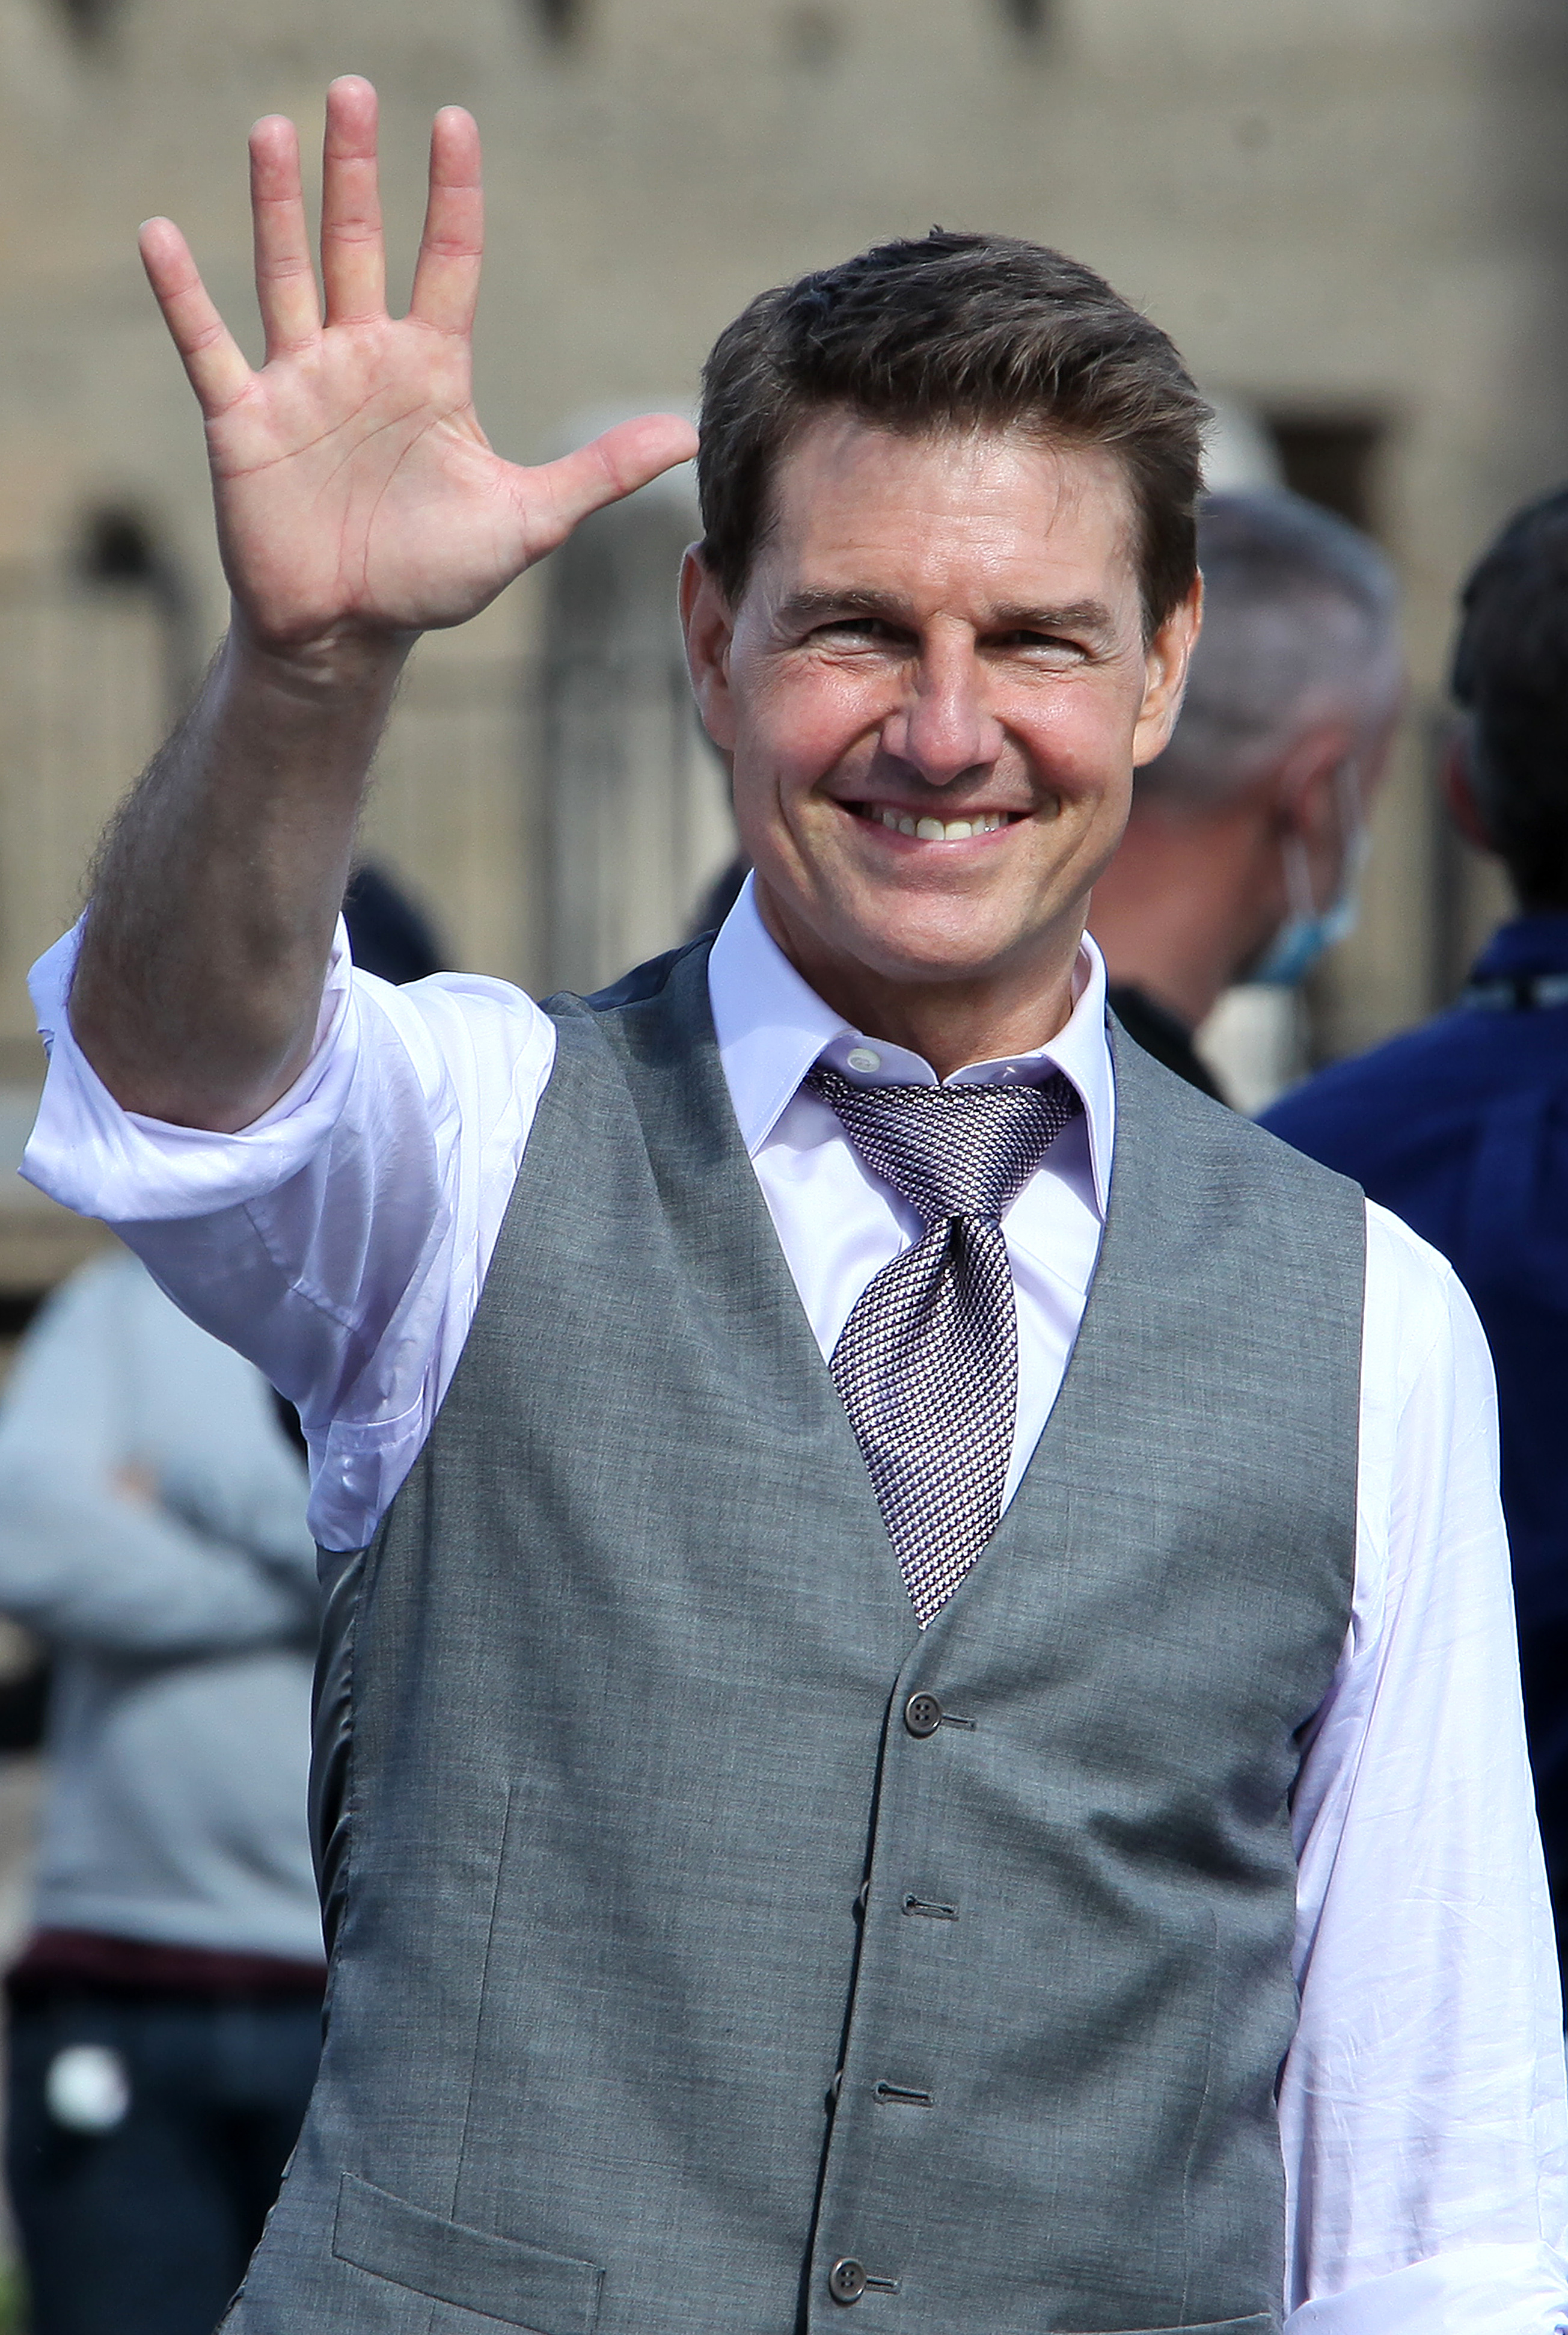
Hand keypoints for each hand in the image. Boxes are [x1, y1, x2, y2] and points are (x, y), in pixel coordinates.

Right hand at [138, 77, 697, 658]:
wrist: (350, 636)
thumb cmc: (433, 578)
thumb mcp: (528, 522)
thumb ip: (599, 471)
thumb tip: (686, 435)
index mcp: (430, 370)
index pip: (447, 261)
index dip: (452, 193)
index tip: (455, 120)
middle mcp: (362, 358)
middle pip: (356, 244)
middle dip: (354, 170)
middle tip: (354, 89)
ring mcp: (299, 382)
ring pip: (286, 272)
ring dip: (276, 203)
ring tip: (272, 128)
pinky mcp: (244, 420)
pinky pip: (205, 345)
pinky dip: (182, 294)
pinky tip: (159, 234)